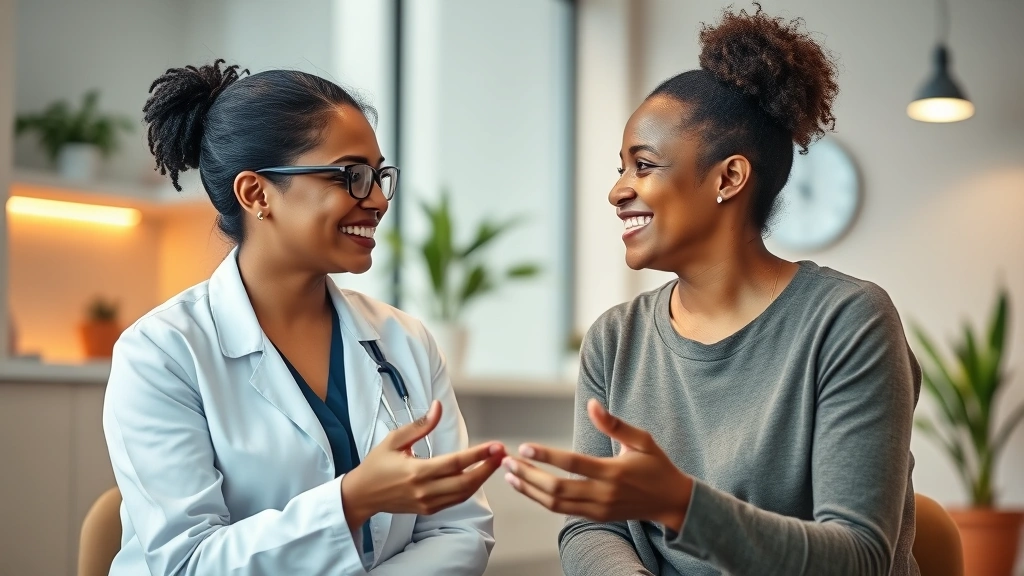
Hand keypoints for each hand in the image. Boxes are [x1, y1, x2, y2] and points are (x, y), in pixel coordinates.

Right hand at [341, 400, 504, 531]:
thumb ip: (420, 425)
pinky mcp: (428, 509)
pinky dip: (470, 488)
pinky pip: (455, 500)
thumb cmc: (377, 465)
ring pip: (463, 494)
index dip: (478, 455)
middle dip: (487, 467)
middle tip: (502, 453)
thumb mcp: (394, 440)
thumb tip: (438, 407)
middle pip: (465, 482)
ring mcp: (427, 503)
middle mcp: (424, 491)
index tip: (495, 445)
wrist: (362, 495)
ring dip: (482, 478)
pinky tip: (478, 475)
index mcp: (417, 472)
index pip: (455, 463)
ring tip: (495, 462)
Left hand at [503, 398, 692, 530]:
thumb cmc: (657, 466)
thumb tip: (592, 404)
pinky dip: (541, 499)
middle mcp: (603, 494)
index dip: (547, 455)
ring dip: (529, 490)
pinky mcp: (596, 516)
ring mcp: (598, 508)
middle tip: (507, 462)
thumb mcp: (642, 440)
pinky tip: (527, 486)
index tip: (525, 446)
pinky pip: (563, 510)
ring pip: (556, 503)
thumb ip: (615, 425)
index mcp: (613, 472)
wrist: (671, 502)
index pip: (573, 464)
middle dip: (529, 475)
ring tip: (509, 475)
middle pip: (557, 488)